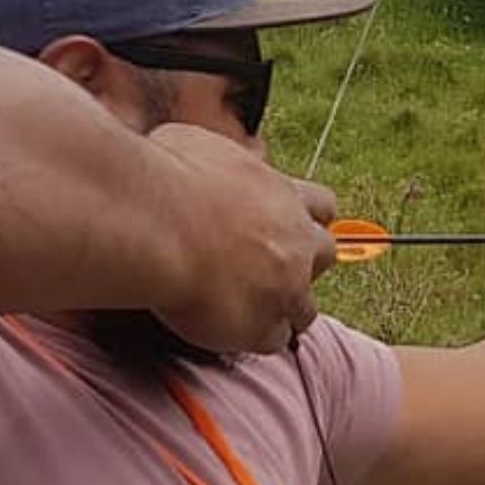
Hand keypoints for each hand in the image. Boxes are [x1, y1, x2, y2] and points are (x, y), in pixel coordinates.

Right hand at [147, 123, 339, 354]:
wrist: (156, 225)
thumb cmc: (166, 179)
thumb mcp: (195, 144)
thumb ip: (216, 159)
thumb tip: (198, 155)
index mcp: (284, 194)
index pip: (322, 205)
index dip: (306, 217)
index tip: (285, 225)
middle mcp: (295, 242)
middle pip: (327, 254)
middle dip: (305, 261)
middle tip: (271, 266)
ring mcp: (286, 287)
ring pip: (306, 308)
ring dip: (283, 307)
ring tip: (250, 307)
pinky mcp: (262, 326)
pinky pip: (273, 340)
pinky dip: (254, 337)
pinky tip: (230, 330)